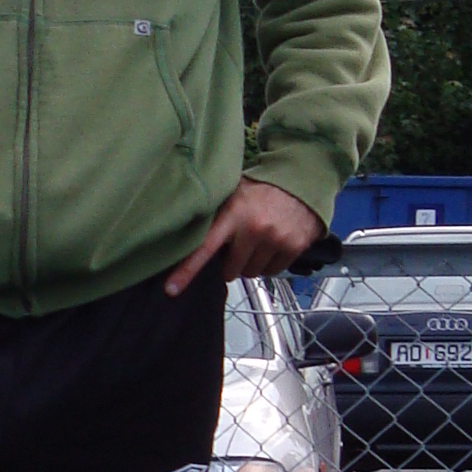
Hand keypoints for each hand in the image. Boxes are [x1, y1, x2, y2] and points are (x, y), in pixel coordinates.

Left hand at [163, 176, 323, 295]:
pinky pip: (272, 273)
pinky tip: (272, 245)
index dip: (186, 271)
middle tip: (238, 246)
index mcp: (233, 214)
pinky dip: (270, 264)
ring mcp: (275, 239)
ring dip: (251, 264)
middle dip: (231, 263)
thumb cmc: (262, 188)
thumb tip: (189, 237)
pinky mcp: (293, 247)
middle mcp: (253, 229)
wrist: (302, 181)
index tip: (170, 290)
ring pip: (252, 273)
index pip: (204, 247)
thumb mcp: (234, 193)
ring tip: (257, 243)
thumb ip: (216, 215)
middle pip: (230, 270)